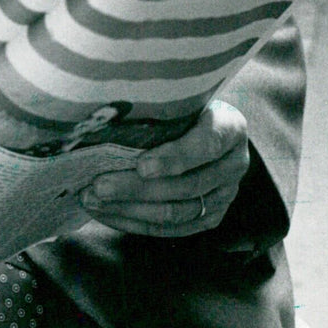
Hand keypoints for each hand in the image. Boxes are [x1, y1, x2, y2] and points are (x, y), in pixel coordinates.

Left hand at [79, 100, 249, 237]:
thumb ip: (160, 108)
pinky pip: (171, 229)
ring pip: (176, 212)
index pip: (206, 146)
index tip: (140, 164)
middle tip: (97, 186)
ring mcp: (224, 195)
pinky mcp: (210, 217)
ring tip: (93, 201)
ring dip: (130, 209)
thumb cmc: (187, 106)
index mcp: (230, 127)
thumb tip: (107, 114)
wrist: (211, 127)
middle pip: (185, 186)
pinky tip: (106, 214)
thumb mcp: (183, 98)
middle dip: (136, 188)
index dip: (174, 158)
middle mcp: (234, 165)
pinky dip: (135, 223)